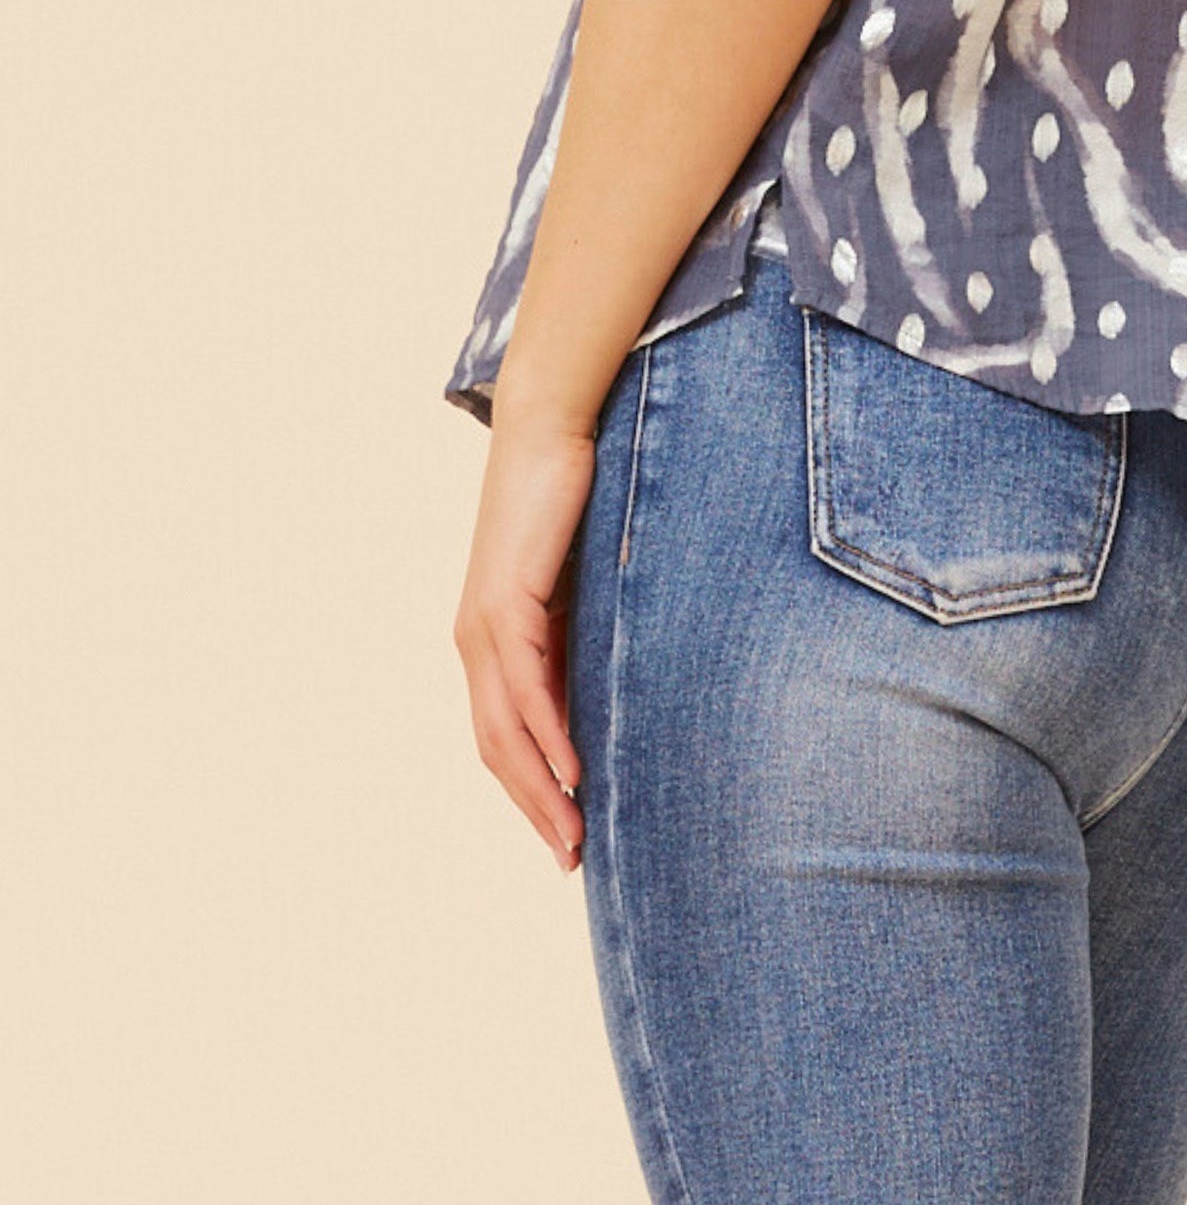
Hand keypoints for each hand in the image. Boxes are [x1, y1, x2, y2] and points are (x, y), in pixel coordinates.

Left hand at [452, 410, 595, 872]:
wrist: (546, 432)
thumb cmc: (567, 502)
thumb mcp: (577, 589)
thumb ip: (579, 640)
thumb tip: (606, 696)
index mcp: (490, 642)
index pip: (504, 738)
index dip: (531, 792)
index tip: (566, 837)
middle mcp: (475, 641)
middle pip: (497, 750)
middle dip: (534, 809)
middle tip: (571, 859)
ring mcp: (483, 624)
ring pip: (505, 730)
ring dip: (540, 788)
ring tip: (573, 833)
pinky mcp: (505, 602)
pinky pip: (524, 686)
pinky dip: (545, 733)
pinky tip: (572, 767)